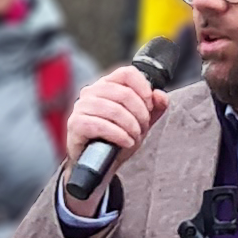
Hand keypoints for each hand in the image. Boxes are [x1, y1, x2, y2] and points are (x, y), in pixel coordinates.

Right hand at [61, 64, 168, 217]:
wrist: (100, 164)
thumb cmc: (117, 139)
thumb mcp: (141, 122)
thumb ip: (154, 108)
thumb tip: (161, 96)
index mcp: (107, 84)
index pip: (128, 73)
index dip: (144, 89)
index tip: (150, 107)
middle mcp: (91, 91)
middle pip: (124, 93)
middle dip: (140, 114)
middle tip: (143, 128)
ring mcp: (81, 107)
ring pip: (114, 110)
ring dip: (131, 126)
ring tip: (135, 137)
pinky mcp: (76, 124)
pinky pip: (100, 125)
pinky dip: (118, 135)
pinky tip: (126, 142)